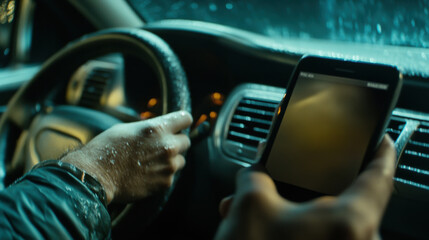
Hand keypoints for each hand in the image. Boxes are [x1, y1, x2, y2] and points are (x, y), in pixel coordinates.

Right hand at [61, 111, 192, 203]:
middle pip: (186, 141)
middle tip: (160, 148)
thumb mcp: (128, 128)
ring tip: (151, 163)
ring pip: (181, 160)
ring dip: (171, 161)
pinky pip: (171, 176)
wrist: (96, 176)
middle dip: (176, 143)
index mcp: (158, 128)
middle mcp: (167, 146)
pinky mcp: (165, 182)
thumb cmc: (107, 148)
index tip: (178, 126)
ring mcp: (168, 165)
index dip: (181, 122)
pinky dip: (163, 175)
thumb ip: (149, 128)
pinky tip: (146, 174)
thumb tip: (160, 129)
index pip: (186, 119)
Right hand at [215, 135, 395, 239]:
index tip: (377, 138)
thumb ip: (256, 175)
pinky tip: (263, 226)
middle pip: (342, 200)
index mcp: (350, 224)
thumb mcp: (249, 206)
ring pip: (324, 224)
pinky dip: (293, 230)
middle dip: (304, 184)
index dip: (380, 151)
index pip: (382, 176)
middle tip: (286, 174)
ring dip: (290, 210)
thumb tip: (257, 166)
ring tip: (259, 204)